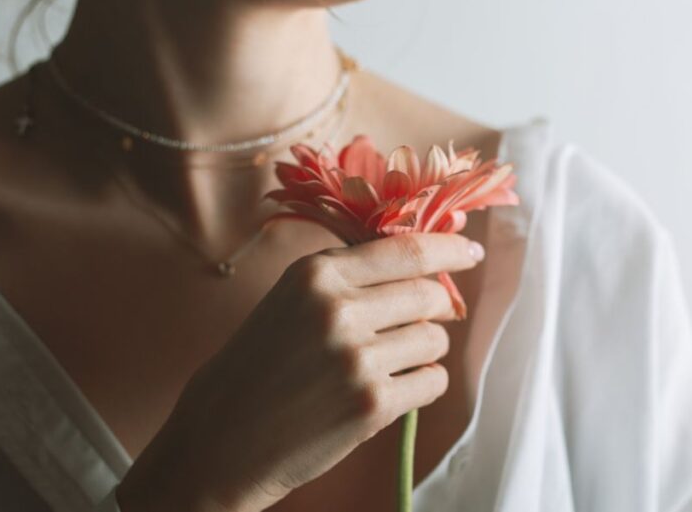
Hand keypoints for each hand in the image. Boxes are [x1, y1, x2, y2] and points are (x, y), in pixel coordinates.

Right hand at [115, 232, 484, 511]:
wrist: (221, 440)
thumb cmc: (256, 368)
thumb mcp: (290, 301)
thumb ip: (349, 279)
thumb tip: (423, 268)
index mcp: (317, 275)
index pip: (407, 249)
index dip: (449, 249)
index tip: (470, 252)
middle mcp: (339, 309)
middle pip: (429, 295)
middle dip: (431, 310)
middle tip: (408, 327)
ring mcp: (358, 358)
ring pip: (435, 340)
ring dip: (421, 352)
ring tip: (382, 366)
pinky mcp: (372, 405)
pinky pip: (432, 382)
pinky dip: (420, 386)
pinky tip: (387, 393)